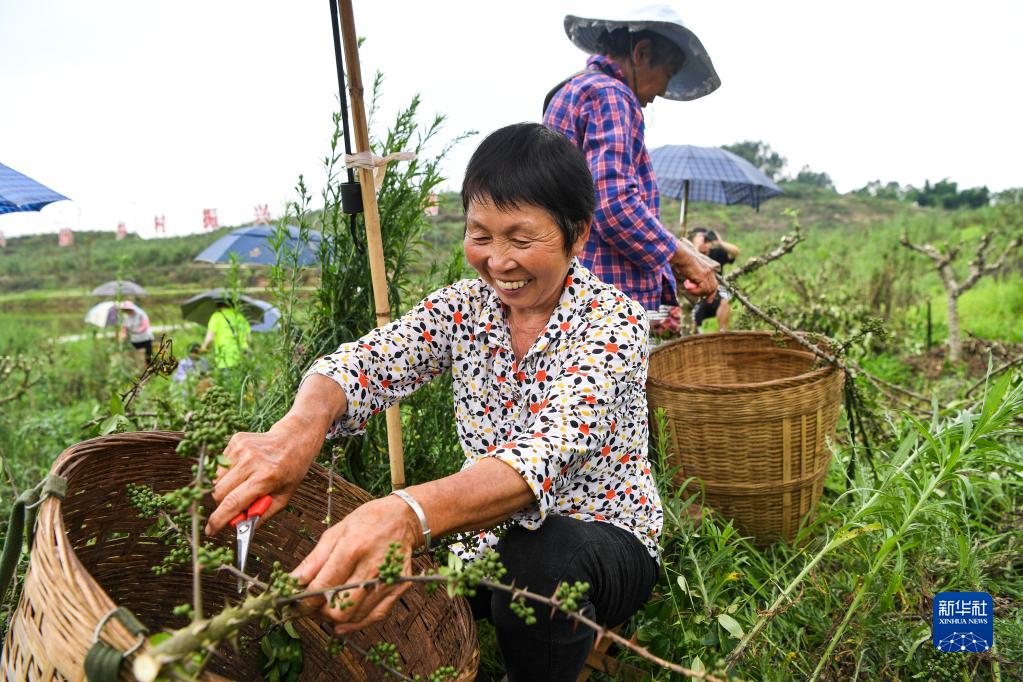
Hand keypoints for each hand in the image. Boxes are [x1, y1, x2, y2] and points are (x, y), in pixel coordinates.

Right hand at [205, 415, 323, 534]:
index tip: (210, 530)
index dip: (218, 520)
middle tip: (232, 508)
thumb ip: (261, 514)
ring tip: (242, 485)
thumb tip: (239, 527)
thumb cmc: (291, 470)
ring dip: (223, 489)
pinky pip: (220, 465)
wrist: (294, 438)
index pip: (233, 503)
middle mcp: (251, 461)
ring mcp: (242, 448)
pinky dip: (227, 474)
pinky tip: (243, 470)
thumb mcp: (284, 497)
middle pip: (219, 492)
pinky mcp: (236, 440)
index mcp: (266, 477)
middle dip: (221, 505)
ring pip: (216, 479)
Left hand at [290, 495, 418, 634]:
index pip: (323, 587)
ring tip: (327, 607)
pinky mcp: (399, 587)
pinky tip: (344, 622)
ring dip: (336, 619)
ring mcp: (388, 579)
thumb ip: (313, 561)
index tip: (294, 604)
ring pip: (356, 616)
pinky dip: (357, 624)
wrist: (403, 516)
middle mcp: (372, 566)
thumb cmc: (366, 521)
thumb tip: (291, 582)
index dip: (304, 601)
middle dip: (320, 613)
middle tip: (312, 606)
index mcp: (352, 548)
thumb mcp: (334, 533)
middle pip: (340, 609)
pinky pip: (375, 616)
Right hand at [671, 237, 718, 298]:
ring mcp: (707, 273)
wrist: (682, 256)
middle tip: (706, 301)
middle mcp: (710, 271)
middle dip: (709, 295)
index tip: (709, 300)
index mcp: (708, 270)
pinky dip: (695, 291)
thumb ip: (694, 279)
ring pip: (707, 290)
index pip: (714, 284)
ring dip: (697, 292)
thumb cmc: (683, 262)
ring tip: (688, 288)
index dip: (712, 292)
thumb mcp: (691, 272)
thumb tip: (693, 286)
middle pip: (713, 287)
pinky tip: (688, 287)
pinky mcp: (703, 275)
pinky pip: (703, 289)